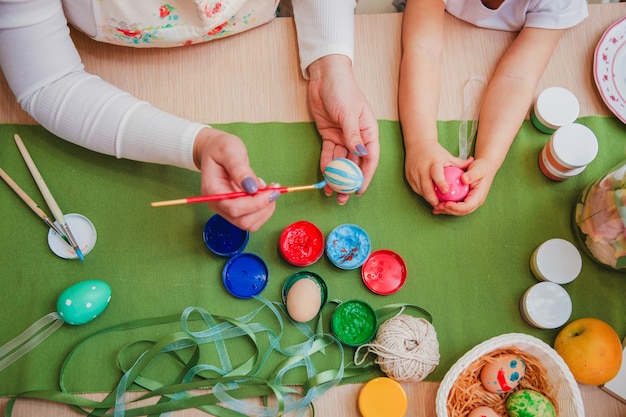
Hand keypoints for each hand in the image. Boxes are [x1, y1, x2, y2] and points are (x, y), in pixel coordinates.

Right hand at [193, 127, 278, 230]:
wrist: (215, 150)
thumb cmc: (220, 148)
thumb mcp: (229, 150)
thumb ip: (239, 168)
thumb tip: (252, 187)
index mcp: (212, 191)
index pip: (234, 208)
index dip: (256, 203)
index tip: (271, 191)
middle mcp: (217, 204)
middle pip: (243, 221)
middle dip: (263, 207)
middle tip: (273, 188)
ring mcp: (225, 209)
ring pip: (249, 223)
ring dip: (265, 209)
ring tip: (267, 188)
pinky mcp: (235, 210)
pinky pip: (252, 219)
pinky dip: (263, 209)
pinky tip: (263, 193)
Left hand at [307, 55, 379, 203]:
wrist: (325, 76)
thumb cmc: (343, 89)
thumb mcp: (349, 113)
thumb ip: (353, 135)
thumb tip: (360, 155)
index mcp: (369, 131)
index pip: (370, 158)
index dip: (365, 176)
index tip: (359, 191)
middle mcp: (358, 137)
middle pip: (355, 164)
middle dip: (349, 182)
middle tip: (343, 198)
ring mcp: (343, 137)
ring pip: (341, 162)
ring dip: (337, 178)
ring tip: (331, 193)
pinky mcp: (330, 135)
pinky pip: (329, 154)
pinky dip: (326, 165)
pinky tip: (323, 177)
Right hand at [404, 139, 468, 207]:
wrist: (417, 144)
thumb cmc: (435, 152)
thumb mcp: (448, 156)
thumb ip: (460, 163)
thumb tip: (473, 163)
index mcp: (433, 162)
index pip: (436, 174)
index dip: (441, 183)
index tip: (446, 191)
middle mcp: (422, 168)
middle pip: (426, 187)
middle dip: (433, 198)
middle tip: (440, 206)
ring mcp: (414, 173)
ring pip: (420, 190)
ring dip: (427, 198)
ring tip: (435, 204)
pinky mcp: (409, 177)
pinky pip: (416, 189)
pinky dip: (422, 194)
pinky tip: (428, 197)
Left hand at [432, 157, 496, 215]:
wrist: (484, 168)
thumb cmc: (482, 167)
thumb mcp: (479, 169)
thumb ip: (472, 174)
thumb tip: (464, 179)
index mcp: (479, 197)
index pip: (467, 206)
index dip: (456, 207)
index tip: (446, 204)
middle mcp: (475, 202)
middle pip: (461, 211)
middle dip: (449, 210)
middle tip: (438, 207)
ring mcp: (470, 202)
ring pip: (457, 211)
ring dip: (446, 210)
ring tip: (436, 208)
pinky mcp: (465, 200)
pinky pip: (455, 206)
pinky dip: (446, 207)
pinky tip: (437, 205)